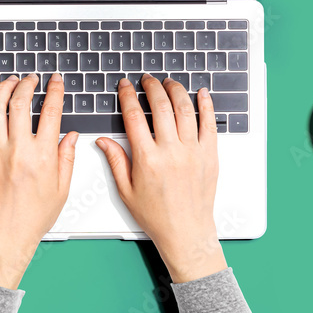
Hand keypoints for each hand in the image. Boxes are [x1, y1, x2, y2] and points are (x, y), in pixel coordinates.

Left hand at [0, 73, 77, 288]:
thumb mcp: (62, 188)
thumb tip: (71, 136)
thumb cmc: (34, 216)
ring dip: (4, 89)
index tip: (56, 81)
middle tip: (32, 78)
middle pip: (21, 103)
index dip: (55, 91)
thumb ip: (67, 158)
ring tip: (11, 81)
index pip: (51, 112)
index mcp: (43, 156)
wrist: (7, 233)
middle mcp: (19, 150)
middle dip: (27, 84)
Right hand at [95, 75, 226, 282]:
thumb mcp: (127, 191)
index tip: (125, 86)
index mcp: (147, 160)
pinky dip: (206, 105)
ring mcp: (193, 152)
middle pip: (160, 107)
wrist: (186, 232)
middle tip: (147, 79)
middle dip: (152, 87)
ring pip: (185, 110)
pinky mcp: (210, 155)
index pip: (134, 117)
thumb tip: (103, 141)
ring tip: (169, 83)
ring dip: (176, 91)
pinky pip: (209, 123)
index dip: (128, 96)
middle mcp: (171, 152)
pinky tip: (201, 93)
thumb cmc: (157, 216)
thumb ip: (116, 161)